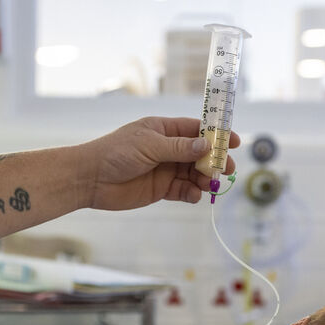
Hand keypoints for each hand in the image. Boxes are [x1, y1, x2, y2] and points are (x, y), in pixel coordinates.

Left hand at [82, 117, 238, 209]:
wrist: (91, 178)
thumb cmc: (116, 153)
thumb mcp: (150, 145)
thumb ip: (179, 148)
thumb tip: (205, 145)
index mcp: (164, 130)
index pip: (196, 129)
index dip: (216, 135)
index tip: (233, 142)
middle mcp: (167, 148)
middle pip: (199, 154)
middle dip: (214, 161)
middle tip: (228, 169)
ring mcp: (165, 169)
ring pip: (193, 173)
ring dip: (204, 179)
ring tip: (210, 185)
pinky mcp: (160, 189)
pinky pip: (182, 190)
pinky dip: (191, 193)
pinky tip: (193, 195)